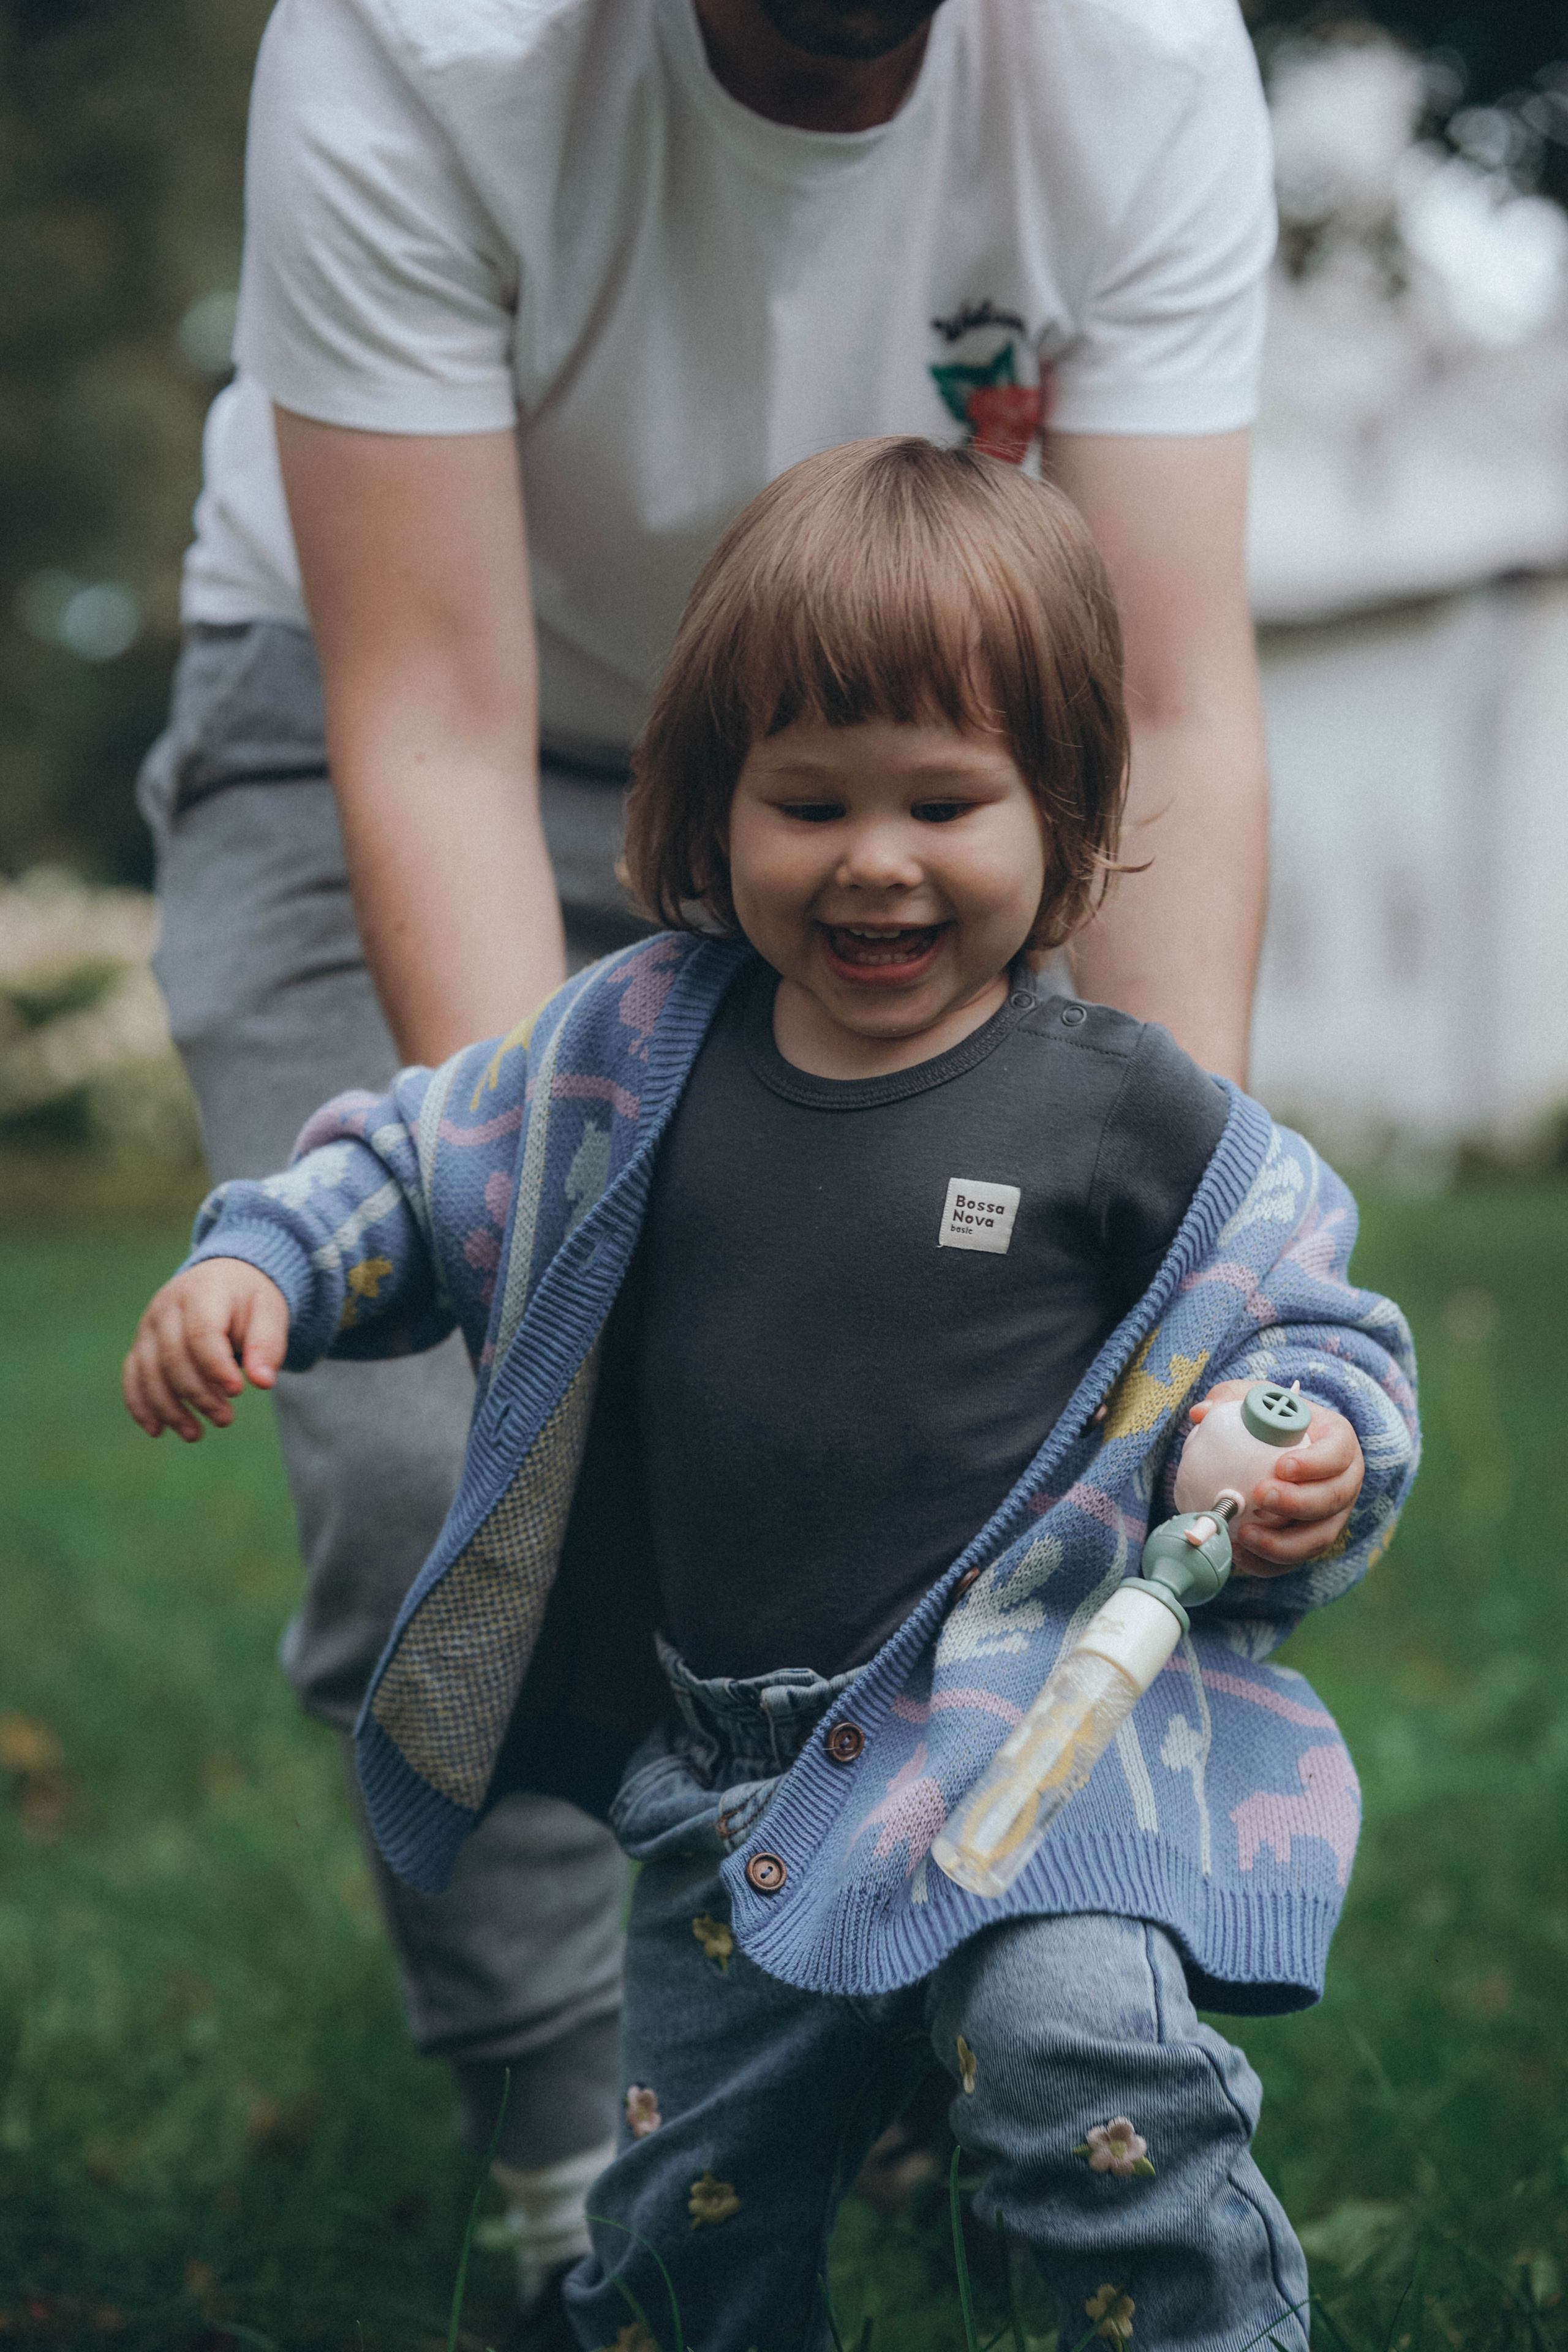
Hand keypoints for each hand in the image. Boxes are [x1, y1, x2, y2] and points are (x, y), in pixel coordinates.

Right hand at [122, 1260, 288, 1441]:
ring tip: (195, 1434)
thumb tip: (263, 1382)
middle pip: (173, 1357)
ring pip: (148, 1371)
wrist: (222, 1278)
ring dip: (169, 1408)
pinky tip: (157, 1430)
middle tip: (226, 1419)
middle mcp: (167, 1307)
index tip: (238, 1392)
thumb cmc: (249, 1300)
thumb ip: (267, 1345)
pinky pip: (132, 1376)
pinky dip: (141, 1405)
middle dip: (198, 1394)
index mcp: (202, 1292)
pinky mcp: (141, 1344)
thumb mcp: (269, 1313)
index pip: (201, 1333)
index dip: (216, 1366)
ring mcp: (149, 1326)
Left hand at [1187, 1380, 1364, 1577]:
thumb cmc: (1270, 1422)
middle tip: (1259, 1496)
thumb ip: (1230, 1398)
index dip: (1315, 1463)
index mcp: (1338, 1443)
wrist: (1279, 1452)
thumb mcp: (1253, 1400)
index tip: (1282, 1466)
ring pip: (1319, 1538)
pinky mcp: (1313, 1541)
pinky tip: (1241, 1553)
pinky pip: (1297, 1560)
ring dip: (1283, 1543)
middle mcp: (1345, 1483)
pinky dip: (1270, 1562)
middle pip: (1333, 1499)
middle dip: (1298, 1503)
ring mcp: (1333, 1517)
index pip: (1337, 1453)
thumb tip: (1200, 1412)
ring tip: (1244, 1534)